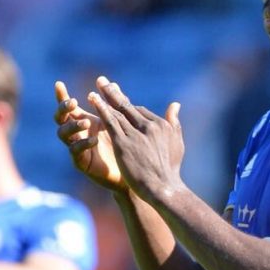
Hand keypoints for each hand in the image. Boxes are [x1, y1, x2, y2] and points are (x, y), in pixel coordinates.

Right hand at [54, 80, 122, 190]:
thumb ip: (114, 104)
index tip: (59, 84)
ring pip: (63, 134)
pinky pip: (75, 152)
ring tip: (86, 122)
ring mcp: (76, 147)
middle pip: (59, 118)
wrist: (130, 171)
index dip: (62, 95)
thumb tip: (110, 83)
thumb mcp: (118, 122)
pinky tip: (94, 140)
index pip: (69, 106)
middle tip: (74, 102)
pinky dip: (83, 144)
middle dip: (63, 109)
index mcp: (83, 120)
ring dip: (72, 125)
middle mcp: (76, 133)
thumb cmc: (122, 145)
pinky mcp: (81, 162)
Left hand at [87, 77, 183, 204]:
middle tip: (102, 81)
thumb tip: (175, 104)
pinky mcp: (123, 143)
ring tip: (94, 89)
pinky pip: (110, 122)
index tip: (117, 101)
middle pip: (128, 106)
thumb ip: (174, 122)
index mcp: (161, 125)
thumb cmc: (171, 170)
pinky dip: (101, 109)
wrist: (163, 187)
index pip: (140, 111)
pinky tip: (93, 101)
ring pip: (117, 112)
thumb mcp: (177, 142)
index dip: (127, 106)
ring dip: (105, 99)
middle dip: (113, 93)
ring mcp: (135, 134)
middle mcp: (149, 126)